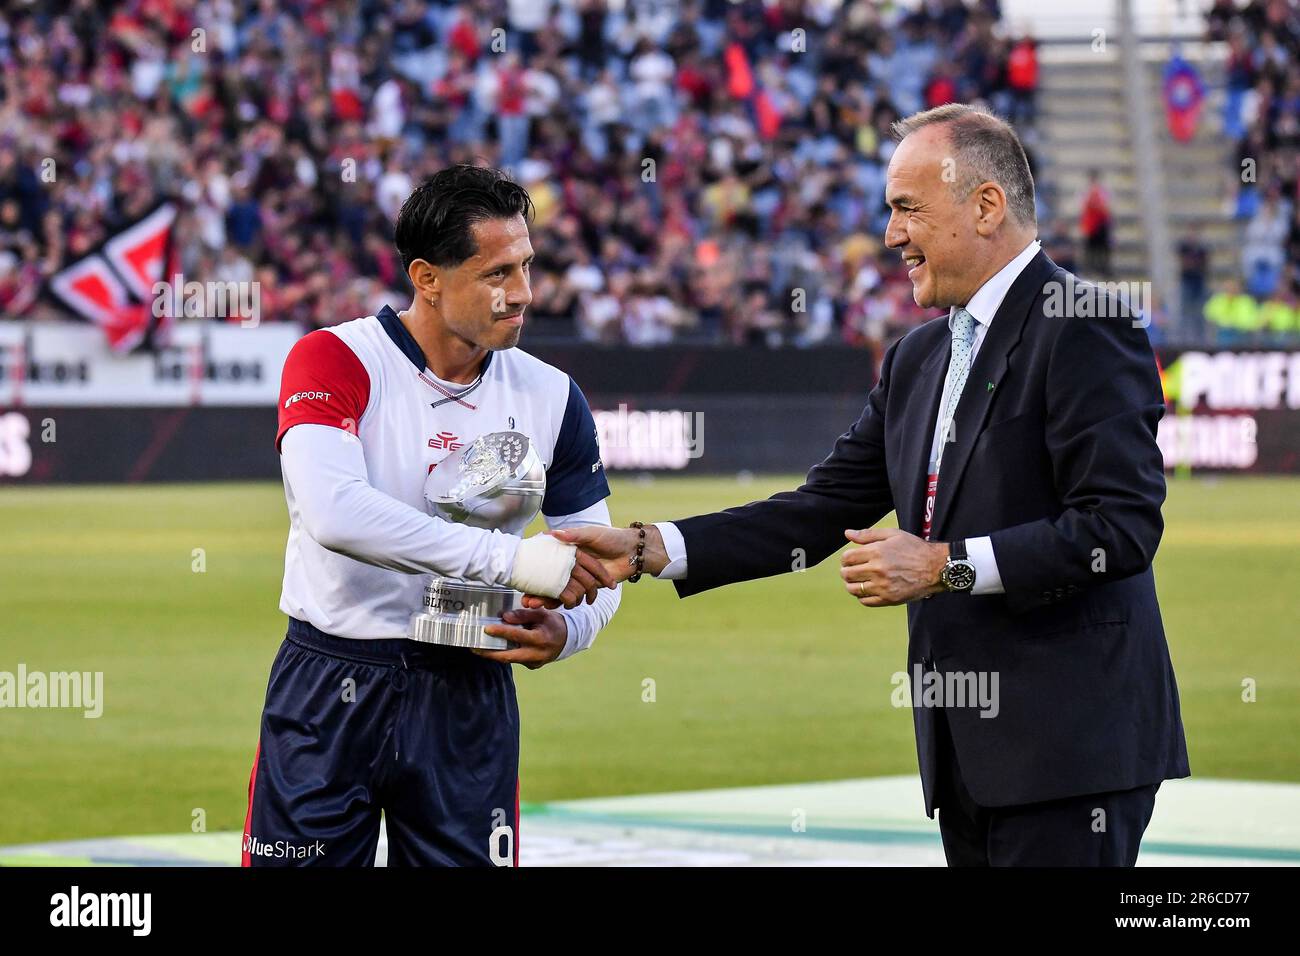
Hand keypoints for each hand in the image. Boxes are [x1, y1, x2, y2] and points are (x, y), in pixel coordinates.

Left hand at [473, 607, 567, 668]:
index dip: (501, 632)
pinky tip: (493, 648)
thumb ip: (523, 615)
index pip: (517, 635)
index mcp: (540, 639)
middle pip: (508, 656)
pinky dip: (504, 654)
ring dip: (494, 654)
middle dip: (489, 653)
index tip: (486, 628)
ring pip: (510, 660)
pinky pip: (515, 660)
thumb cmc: (552, 623)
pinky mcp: (532, 666)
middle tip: (474, 648)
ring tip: (477, 648)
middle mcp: (537, 654)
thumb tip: (504, 616)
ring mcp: (534, 662)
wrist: (567, 640)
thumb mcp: (542, 614)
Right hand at [531, 524, 666, 605]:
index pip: (549, 562)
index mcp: (570, 551)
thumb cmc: (612, 537)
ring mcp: (580, 577)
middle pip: (551, 579)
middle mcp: (572, 565)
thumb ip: (574, 535)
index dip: (536, 569)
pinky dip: (563, 601)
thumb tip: (554, 533)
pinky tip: (550, 606)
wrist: (634, 551)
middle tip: (525, 600)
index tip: (522, 574)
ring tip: (532, 605)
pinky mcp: (590, 587)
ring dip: (546, 598)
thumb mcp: (592, 534)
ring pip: (560, 590)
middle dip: (538, 590)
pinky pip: (574, 596)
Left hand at [840, 528, 947, 606]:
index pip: (847, 558)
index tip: (850, 560)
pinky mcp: (889, 599)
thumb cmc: (914, 548)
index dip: (845, 559)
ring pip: (854, 589)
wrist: (936, 567)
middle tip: (852, 570)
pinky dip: (862, 596)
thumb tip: (847, 534)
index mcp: (876, 552)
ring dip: (852, 585)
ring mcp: (883, 586)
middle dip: (846, 571)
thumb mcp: (893, 534)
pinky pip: (866, 601)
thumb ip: (868, 534)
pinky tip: (868, 589)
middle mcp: (877, 570)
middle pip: (847, 574)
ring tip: (858, 581)